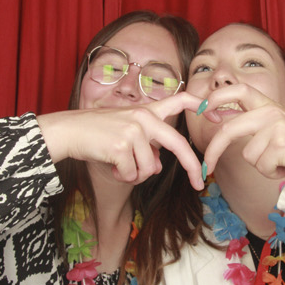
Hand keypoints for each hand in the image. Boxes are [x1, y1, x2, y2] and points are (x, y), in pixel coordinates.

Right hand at [37, 96, 203, 189]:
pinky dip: (122, 176)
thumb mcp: (126, 135)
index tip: (216, 114)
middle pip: (178, 144)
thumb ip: (147, 148)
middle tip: (200, 184)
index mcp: (147, 111)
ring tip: (119, 165)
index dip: (200, 104)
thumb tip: (158, 167)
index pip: (179, 100)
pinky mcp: (122, 146)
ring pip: (150, 168)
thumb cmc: (97, 134)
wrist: (69, 131)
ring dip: (135, 174)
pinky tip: (112, 166)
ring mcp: (134, 130)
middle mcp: (144, 117)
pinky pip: (132, 173)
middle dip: (192, 166)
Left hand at [197, 83, 284, 183]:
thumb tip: (219, 122)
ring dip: (261, 165)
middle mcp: (270, 111)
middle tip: (207, 167)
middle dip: (214, 150)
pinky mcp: (281, 144)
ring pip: (248, 154)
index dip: (217, 97)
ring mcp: (276, 127)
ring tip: (279, 161)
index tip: (202, 110)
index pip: (239, 89)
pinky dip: (271, 173)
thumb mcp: (273, 128)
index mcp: (267, 104)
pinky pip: (261, 166)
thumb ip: (251, 123)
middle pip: (229, 129)